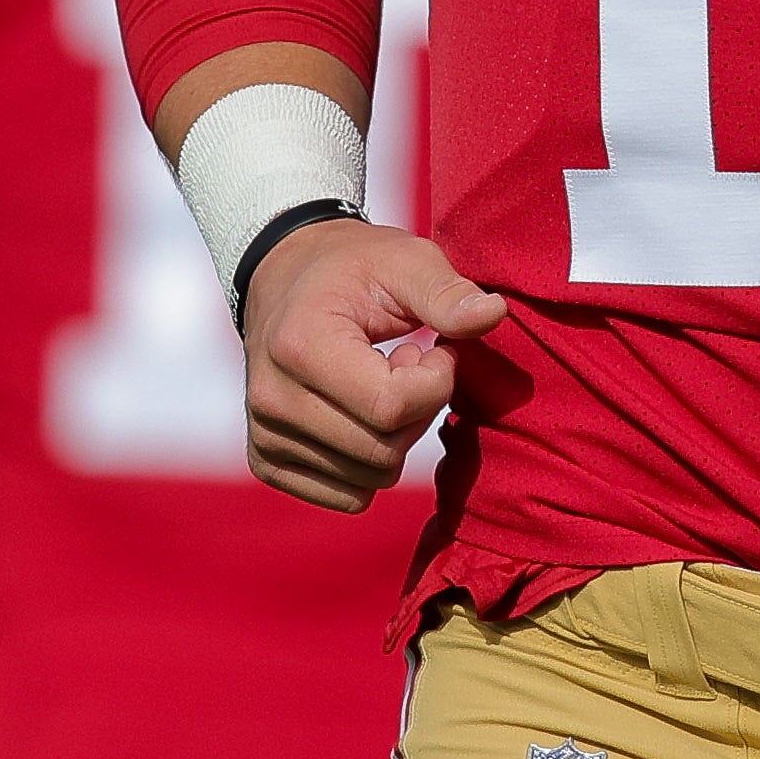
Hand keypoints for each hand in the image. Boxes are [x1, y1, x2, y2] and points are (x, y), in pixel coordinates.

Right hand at [240, 219, 505, 511]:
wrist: (286, 278)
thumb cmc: (354, 269)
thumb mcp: (406, 262)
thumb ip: (448, 293)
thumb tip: (494, 314)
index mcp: (299, 346)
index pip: (390, 406)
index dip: (435, 383)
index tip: (435, 350)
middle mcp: (272, 400)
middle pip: (382, 452)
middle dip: (419, 411)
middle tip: (413, 364)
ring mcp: (265, 437)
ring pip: (370, 480)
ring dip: (396, 437)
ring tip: (383, 382)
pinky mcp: (268, 462)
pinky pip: (348, 496)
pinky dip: (371, 463)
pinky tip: (362, 413)